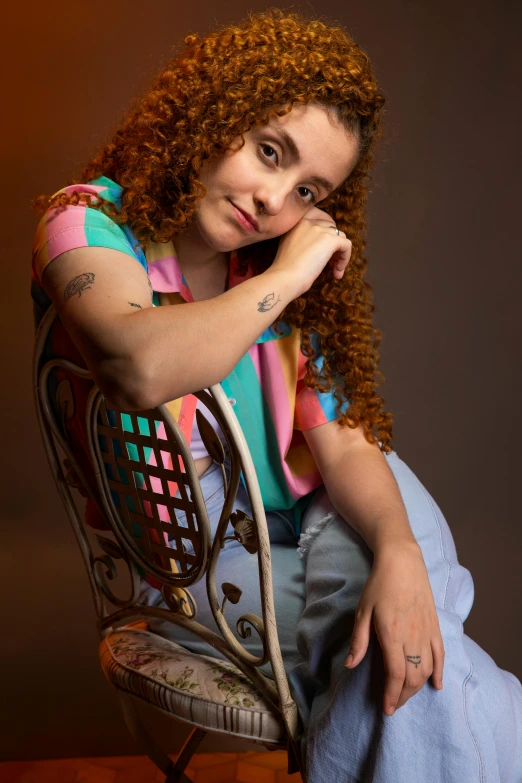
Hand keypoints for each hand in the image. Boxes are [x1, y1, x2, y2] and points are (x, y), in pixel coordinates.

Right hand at [270, 205, 351, 296]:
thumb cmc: (284, 269)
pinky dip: (345, 258)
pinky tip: (337, 271)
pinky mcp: (331, 240)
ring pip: (340, 237)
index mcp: (297, 222)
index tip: (324, 249)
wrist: (284, 277)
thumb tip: (320, 247)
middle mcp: (309, 222)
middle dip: (332, 246)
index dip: (325, 234)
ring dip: (339, 254)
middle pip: (331, 229)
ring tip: (334, 270)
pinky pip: (347, 245)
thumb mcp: (288, 246)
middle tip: (329, 263)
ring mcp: (320, 229)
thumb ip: (302, 240)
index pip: (319, 219)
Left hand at [344, 541, 444, 715]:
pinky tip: (436, 684)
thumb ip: (359, 641)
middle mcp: (412, 637)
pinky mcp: (435, 626)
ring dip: (418, 687)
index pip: (395, 674)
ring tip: (406, 695)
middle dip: (403, 696)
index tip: (386, 709)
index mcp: (392, 634)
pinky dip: (440, 672)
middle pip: (412, 677)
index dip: (391, 695)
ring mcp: (426, 632)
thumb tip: (350, 665)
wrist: (402, 562)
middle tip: (393, 705)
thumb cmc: (378, 585)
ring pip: (427, 669)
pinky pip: (440, 654)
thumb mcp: (362, 611)